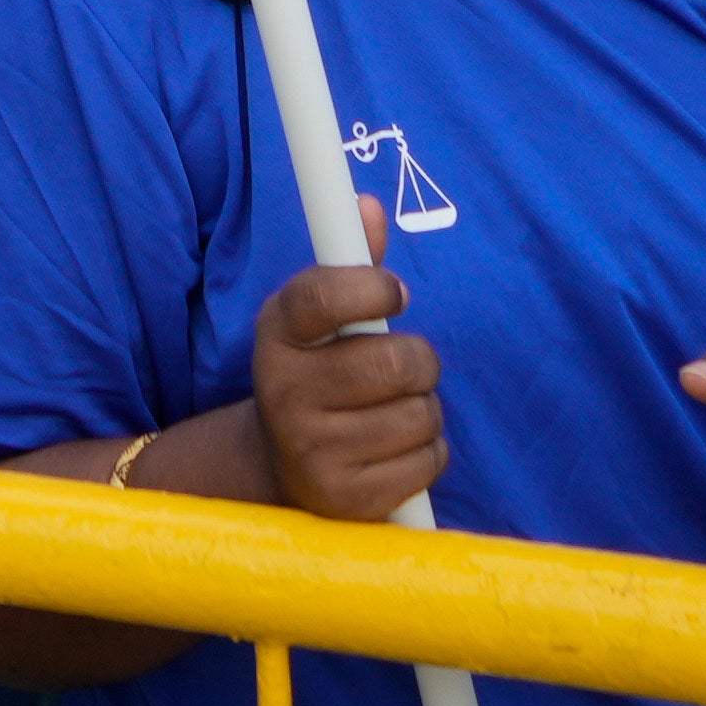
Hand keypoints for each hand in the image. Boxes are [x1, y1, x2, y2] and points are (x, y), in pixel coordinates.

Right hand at [247, 238, 442, 519]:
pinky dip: (429, 453)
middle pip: (395, 363)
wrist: (282, 463)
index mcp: (276, 335)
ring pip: (419, 415)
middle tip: (410, 365)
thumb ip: (351, 264)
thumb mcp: (320, 320)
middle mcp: (284, 393)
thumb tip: (367, 206)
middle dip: (421, 361)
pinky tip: (397, 448)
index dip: (371, 288)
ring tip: (397, 409)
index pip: (322, 296)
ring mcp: (312, 451)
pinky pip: (427, 464)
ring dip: (426, 409)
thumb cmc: (318, 373)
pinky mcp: (345, 499)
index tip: (396, 294)